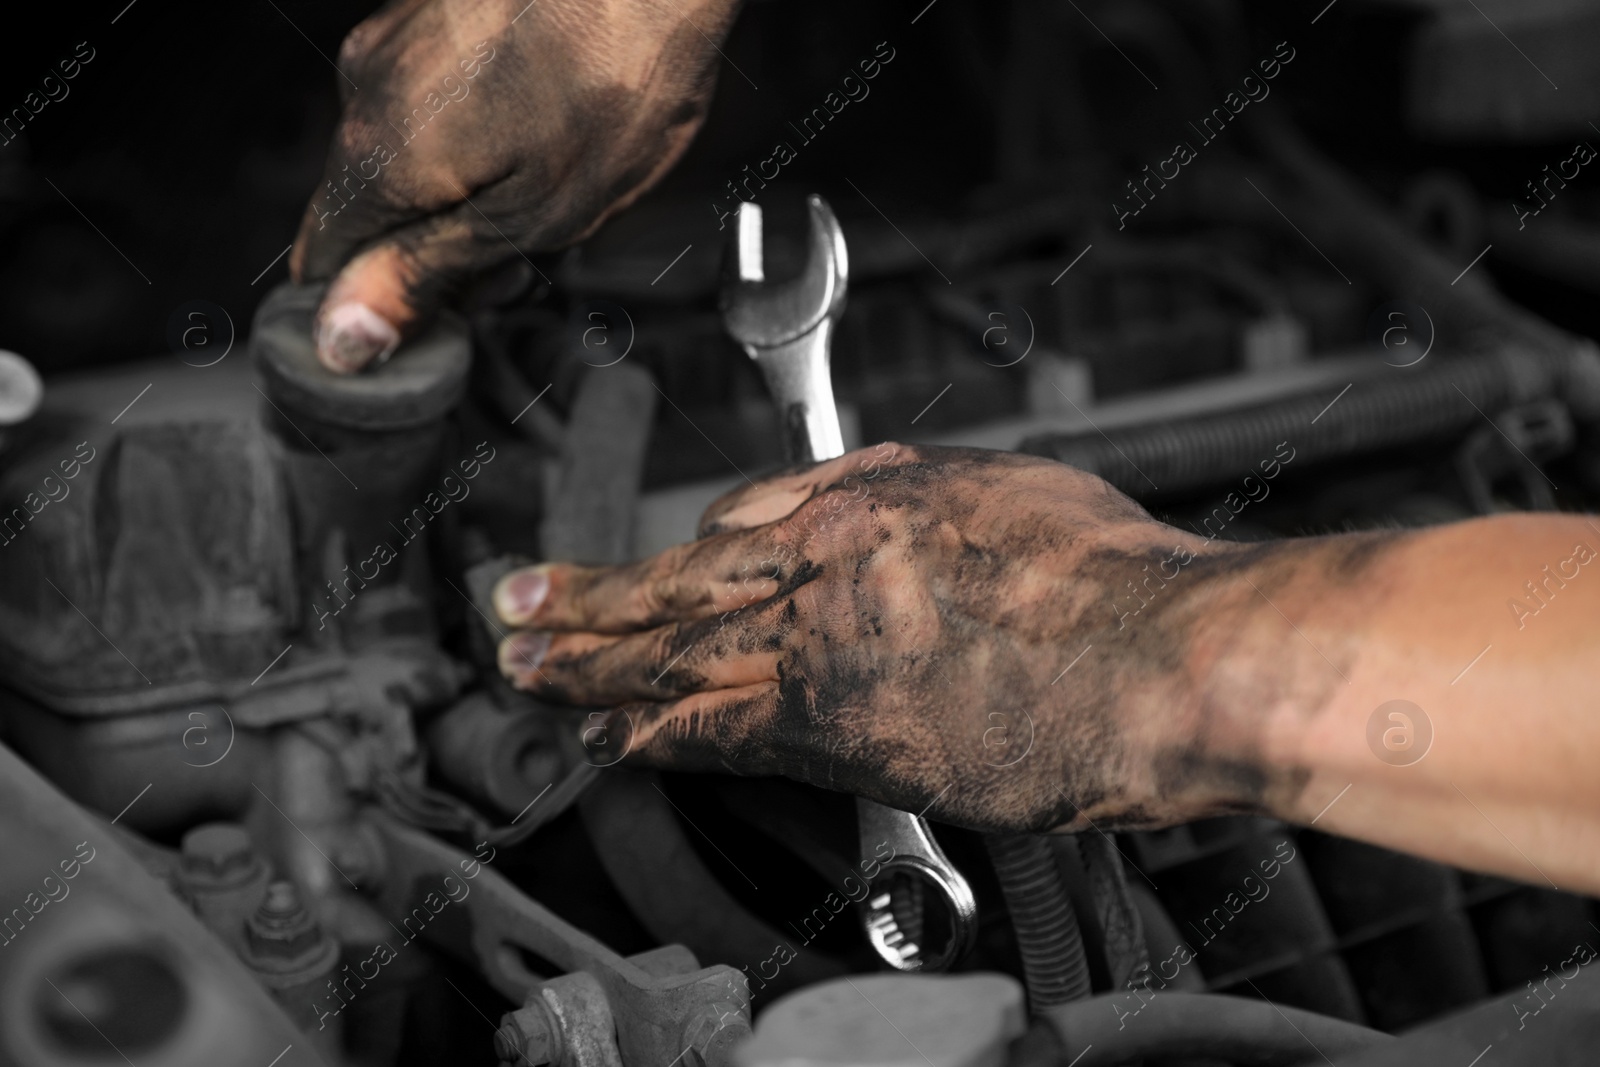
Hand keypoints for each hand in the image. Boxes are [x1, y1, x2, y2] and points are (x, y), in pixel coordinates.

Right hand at [291, 0, 740, 372]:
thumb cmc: (618, 74)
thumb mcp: (535, 216)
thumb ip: (429, 275)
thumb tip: (345, 334)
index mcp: (379, 157)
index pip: (323, 266)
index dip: (376, 313)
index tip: (436, 329)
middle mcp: (365, 90)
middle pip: (370, 212)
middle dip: (438, 254)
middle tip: (522, 260)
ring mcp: (397, 40)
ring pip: (406, 156)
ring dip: (464, 194)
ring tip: (552, 188)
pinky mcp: (433, 12)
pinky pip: (433, 102)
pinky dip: (477, 136)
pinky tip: (547, 132)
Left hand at [490, 443, 1292, 833]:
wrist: (1160, 658)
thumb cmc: (1109, 574)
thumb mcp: (1002, 486)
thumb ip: (905, 495)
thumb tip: (837, 514)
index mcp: (866, 496)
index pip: (735, 523)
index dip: (678, 558)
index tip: (644, 572)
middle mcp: (825, 567)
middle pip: (676, 586)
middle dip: (585, 601)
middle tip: (513, 606)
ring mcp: (827, 653)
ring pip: (676, 658)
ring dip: (590, 666)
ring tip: (526, 672)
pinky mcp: (846, 737)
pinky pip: (721, 733)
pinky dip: (654, 734)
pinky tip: (609, 738)